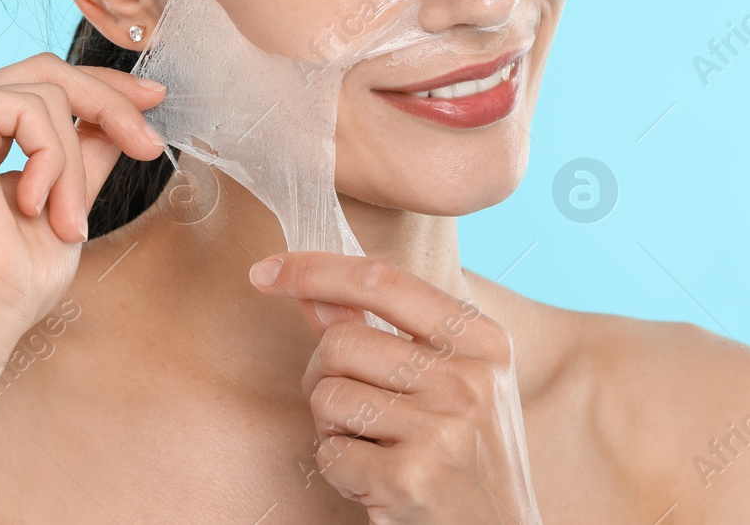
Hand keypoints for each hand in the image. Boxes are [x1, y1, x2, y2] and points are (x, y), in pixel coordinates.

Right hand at [0, 51, 165, 339]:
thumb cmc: (9, 282)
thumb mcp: (63, 202)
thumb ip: (83, 154)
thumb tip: (121, 116)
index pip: (36, 86)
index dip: (99, 90)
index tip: (153, 102)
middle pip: (46, 73)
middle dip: (108, 102)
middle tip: (148, 142)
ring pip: (49, 95)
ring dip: (75, 165)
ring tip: (66, 222)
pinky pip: (35, 110)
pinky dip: (53, 162)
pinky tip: (35, 207)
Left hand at [250, 252, 543, 523]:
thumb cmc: (467, 453)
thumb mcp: (445, 381)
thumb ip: (380, 330)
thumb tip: (314, 289)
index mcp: (483, 340)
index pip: (383, 282)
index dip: (316, 270)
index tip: (266, 271)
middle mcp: (469, 379)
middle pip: (341, 342)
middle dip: (322, 374)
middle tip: (349, 409)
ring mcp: (443, 429)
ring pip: (328, 396)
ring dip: (332, 427)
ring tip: (374, 447)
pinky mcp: (411, 479)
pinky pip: (330, 452)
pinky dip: (339, 468)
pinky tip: (376, 479)